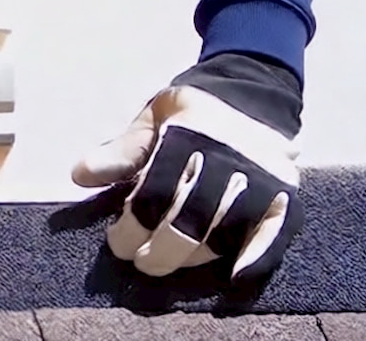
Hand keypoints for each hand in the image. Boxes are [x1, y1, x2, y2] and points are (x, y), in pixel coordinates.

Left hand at [70, 54, 302, 283]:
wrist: (255, 89)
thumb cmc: (193, 109)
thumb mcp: (153, 117)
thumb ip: (121, 149)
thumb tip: (79, 176)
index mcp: (189, 134)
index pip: (156, 191)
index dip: (134, 224)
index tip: (117, 241)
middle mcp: (228, 157)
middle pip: (190, 218)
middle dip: (159, 248)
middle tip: (140, 260)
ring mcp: (262, 177)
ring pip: (226, 231)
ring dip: (194, 257)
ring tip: (168, 262)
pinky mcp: (286, 193)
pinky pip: (276, 232)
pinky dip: (257, 257)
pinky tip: (234, 275)